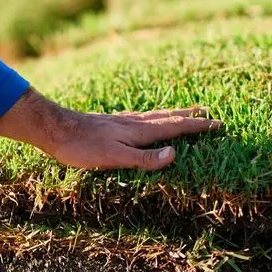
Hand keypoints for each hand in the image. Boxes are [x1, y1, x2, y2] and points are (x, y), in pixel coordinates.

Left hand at [0, 88, 221, 170]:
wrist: (53, 129)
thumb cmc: (82, 148)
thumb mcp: (115, 158)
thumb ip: (145, 159)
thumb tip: (175, 154)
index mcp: (139, 131)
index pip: (175, 127)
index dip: (197, 127)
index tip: (218, 124)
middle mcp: (133, 123)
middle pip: (168, 117)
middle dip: (189, 117)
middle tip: (208, 113)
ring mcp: (121, 122)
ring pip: (154, 116)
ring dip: (172, 115)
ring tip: (183, 113)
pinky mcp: (109, 124)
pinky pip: (140, 119)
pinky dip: (152, 118)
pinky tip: (144, 120)